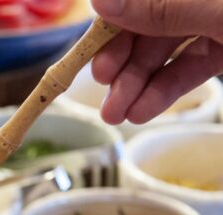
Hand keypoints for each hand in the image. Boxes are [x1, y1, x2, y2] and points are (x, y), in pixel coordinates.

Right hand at [89, 0, 222, 124]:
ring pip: (163, 53)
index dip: (111, 25)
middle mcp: (198, 1)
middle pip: (146, 27)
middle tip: (101, 86)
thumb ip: (161, 7)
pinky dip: (163, 91)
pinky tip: (140, 111)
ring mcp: (212, 24)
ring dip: (136, 84)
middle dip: (121, 59)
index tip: (94, 52)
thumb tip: (101, 2)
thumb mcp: (216, 8)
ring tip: (114, 114)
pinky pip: (188, 69)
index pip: (137, 0)